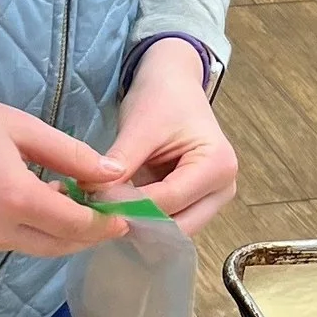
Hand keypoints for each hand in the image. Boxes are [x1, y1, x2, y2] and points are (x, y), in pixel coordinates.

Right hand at [0, 86, 133, 257]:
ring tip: (73, 200)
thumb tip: (113, 172)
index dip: (107, 223)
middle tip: (110, 213)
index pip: (76, 225)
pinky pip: (12, 243)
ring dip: (61, 232)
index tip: (128, 212)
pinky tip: (38, 202)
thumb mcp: (21, 127)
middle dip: (89, 234)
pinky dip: (34, 230)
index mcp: (14, 197)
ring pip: (36, 248)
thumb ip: (71, 154)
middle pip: (60, 246)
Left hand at [95, 41, 238, 233]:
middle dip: (137, 223)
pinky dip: (143, 222)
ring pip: (173, 232)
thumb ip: (120, 164)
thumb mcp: (139, 127)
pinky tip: (117, 212)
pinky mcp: (197, 205)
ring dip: (139, 227)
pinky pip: (169, 224)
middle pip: (177, 226)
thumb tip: (94, 196)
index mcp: (218, 165)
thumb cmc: (162, 98)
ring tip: (105, 213)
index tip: (93, 202)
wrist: (174, 84)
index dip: (130, 205)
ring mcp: (212, 200)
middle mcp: (223, 189)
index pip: (169, 200)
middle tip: (97, 215)